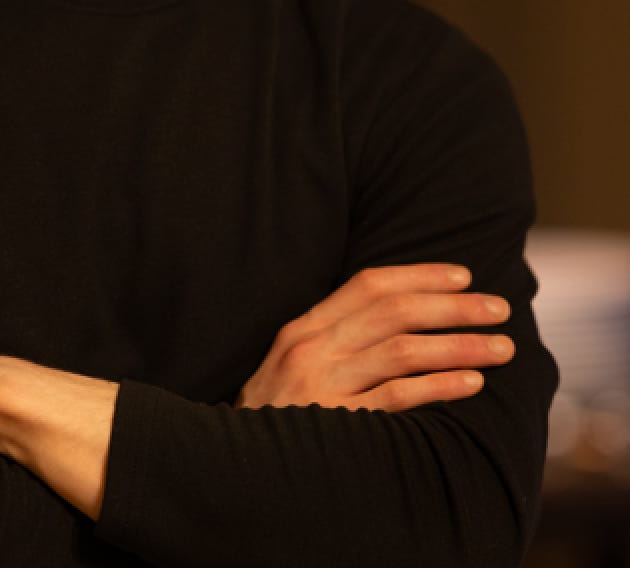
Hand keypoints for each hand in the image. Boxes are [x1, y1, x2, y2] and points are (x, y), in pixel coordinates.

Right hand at [235, 263, 514, 412]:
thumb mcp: (293, 364)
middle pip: (393, 312)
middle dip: (453, 306)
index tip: (463, 276)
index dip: (419, 275)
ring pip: (403, 350)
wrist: (239, 466)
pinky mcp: (339, 424)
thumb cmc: (277, 415)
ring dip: (459, 345)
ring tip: (501, 347)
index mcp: (304, 328)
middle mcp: (312, 349)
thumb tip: (401, 318)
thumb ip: (336, 340)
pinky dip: (439, 386)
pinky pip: (398, 397)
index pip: (368, 285)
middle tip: (498, 308)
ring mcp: (324, 386)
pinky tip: (472, 383)